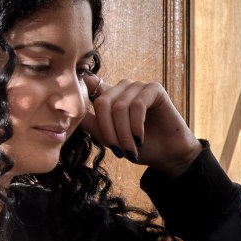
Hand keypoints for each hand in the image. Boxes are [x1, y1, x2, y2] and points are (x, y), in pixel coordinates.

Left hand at [80, 75, 201, 175]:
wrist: (167, 154)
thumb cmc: (139, 147)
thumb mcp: (111, 139)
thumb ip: (93, 124)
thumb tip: (72, 113)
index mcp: (109, 96)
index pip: (90, 87)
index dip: (82, 91)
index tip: (75, 104)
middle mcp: (122, 88)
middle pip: (102, 103)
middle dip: (109, 131)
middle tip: (118, 151)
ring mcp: (138, 86)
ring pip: (120, 107)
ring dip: (124, 133)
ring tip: (131, 149)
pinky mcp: (154, 89)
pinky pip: (138, 104)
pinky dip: (136, 125)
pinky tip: (140, 138)